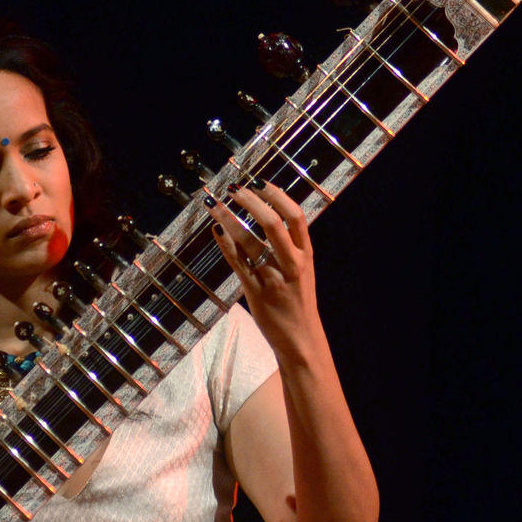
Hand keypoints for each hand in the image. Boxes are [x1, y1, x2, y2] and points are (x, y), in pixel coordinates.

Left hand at [208, 180, 321, 358]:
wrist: (302, 340)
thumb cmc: (299, 301)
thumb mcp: (303, 269)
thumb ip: (291, 245)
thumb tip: (271, 215)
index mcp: (306, 254)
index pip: (295, 216)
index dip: (276, 195)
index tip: (260, 181)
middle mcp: (291, 263)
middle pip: (272, 224)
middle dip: (250, 202)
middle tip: (234, 189)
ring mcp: (273, 277)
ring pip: (249, 241)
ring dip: (229, 219)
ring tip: (215, 204)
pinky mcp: (255, 291)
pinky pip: (237, 262)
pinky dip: (225, 244)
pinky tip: (216, 230)